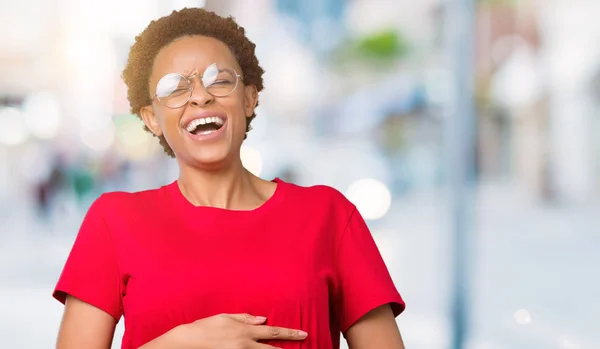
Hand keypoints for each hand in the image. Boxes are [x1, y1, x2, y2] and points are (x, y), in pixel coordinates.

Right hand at [176, 313, 307, 348]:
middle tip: (302, 344)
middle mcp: (245, 345)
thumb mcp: (225, 317)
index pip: (273, 332)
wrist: (185, 344)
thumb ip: (246, 318)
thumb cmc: (204, 328)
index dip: (290, 333)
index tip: (303, 334)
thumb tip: (263, 319)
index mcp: (244, 331)